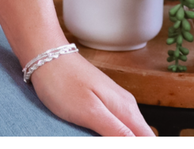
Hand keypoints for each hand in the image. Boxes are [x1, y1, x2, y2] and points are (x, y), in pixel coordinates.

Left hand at [29, 52, 153, 135]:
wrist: (44, 54)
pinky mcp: (101, 100)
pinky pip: (115, 123)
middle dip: (129, 145)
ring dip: (120, 140)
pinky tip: (97, 135)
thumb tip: (142, 146)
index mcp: (126, 109)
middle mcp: (125, 105)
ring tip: (96, 137)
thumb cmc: (62, 81)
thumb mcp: (89, 112)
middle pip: (141, 137)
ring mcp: (113, 101)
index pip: (149, 140)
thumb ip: (117, 132)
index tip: (112, 143)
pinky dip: (110, 134)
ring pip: (128, 131)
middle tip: (97, 139)